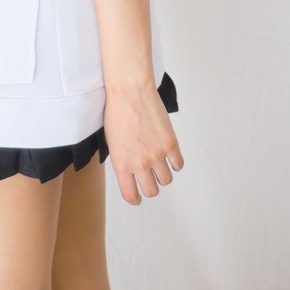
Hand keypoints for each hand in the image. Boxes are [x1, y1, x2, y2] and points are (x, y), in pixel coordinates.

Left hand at [103, 83, 184, 205]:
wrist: (129, 91)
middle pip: (152, 191)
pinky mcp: (170, 143)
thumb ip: (122, 160)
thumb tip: (130, 171)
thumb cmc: (116, 112)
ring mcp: (157, 154)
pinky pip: (178, 164)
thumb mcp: (112, 142)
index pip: (131, 195)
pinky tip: (169, 155)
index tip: (137, 196)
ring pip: (166, 180)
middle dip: (150, 186)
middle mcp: (139, 163)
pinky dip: (174, 162)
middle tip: (149, 178)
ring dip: (163, 174)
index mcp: (121, 165)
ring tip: (159, 163)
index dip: (135, 198)